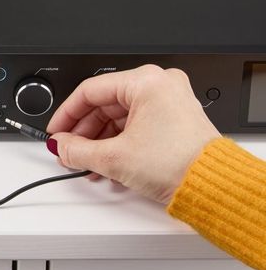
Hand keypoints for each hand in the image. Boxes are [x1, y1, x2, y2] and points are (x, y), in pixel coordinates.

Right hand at [46, 65, 220, 203]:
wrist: (214, 188)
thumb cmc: (180, 164)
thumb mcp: (115, 157)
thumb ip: (78, 150)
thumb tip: (61, 146)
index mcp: (146, 81)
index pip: (90, 91)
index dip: (66, 114)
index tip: (56, 131)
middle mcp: (159, 85)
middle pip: (104, 104)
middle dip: (83, 133)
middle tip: (68, 152)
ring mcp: (167, 101)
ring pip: (118, 117)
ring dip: (98, 142)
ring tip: (86, 164)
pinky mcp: (172, 119)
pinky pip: (134, 125)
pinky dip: (117, 143)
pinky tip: (105, 164)